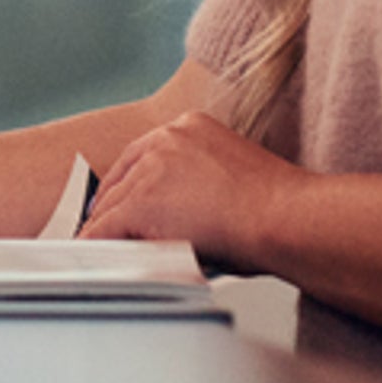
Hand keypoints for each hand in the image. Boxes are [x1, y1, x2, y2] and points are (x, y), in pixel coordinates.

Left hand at [79, 112, 301, 269]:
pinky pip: (107, 227)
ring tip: (101, 247)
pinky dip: (97, 243)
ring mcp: (152, 169)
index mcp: (191, 127)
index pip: (143, 153)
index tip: (121, 197)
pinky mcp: (141, 202)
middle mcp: (167, 138)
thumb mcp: (232, 178)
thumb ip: (199, 184)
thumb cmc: (277, 210)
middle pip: (122, 176)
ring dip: (105, 227)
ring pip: (112, 203)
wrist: (286, 218)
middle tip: (103, 225)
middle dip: (112, 204)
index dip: (129, 181)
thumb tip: (183, 212)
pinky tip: (95, 255)